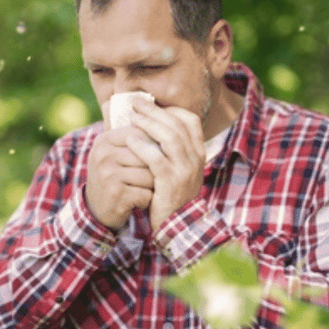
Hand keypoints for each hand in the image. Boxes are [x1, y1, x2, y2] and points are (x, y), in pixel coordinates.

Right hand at [85, 104, 154, 230]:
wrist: (96, 209)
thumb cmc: (112, 175)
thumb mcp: (112, 151)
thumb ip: (122, 128)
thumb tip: (130, 99)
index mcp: (105, 139)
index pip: (141, 134)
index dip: (154, 147)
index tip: (156, 158)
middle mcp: (104, 154)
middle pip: (148, 154)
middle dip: (156, 168)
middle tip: (154, 176)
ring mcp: (108, 174)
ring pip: (150, 174)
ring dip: (153, 185)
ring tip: (146, 189)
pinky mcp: (116, 193)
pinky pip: (146, 193)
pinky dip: (148, 199)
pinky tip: (140, 201)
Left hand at [126, 98, 205, 230]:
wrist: (174, 225)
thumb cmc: (168, 193)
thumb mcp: (175, 168)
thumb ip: (166, 148)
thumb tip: (146, 121)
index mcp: (198, 153)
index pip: (191, 121)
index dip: (171, 110)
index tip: (153, 105)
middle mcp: (196, 159)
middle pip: (177, 125)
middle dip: (155, 111)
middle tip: (135, 103)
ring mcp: (185, 171)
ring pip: (169, 137)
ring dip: (148, 124)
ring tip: (132, 118)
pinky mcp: (171, 183)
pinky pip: (157, 159)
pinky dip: (142, 146)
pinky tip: (130, 140)